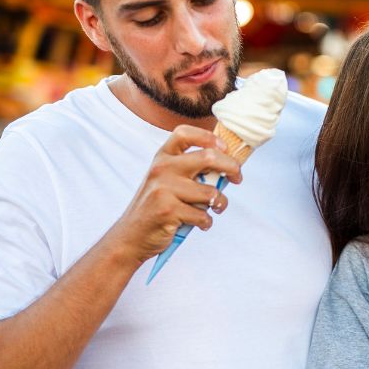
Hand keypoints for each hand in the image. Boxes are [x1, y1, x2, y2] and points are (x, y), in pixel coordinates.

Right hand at [110, 125, 243, 263]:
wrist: (131, 235)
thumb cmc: (157, 206)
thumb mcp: (166, 180)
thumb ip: (189, 169)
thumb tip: (227, 164)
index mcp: (162, 157)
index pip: (184, 133)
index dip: (209, 137)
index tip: (224, 148)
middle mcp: (162, 169)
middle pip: (208, 158)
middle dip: (231, 167)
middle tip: (237, 178)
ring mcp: (164, 189)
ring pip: (211, 192)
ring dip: (220, 203)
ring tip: (215, 209)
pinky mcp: (168, 211)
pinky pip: (203, 216)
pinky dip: (207, 222)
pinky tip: (200, 224)